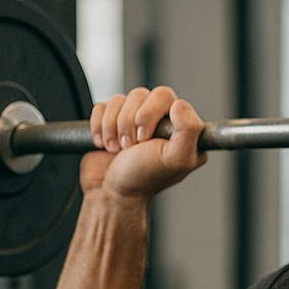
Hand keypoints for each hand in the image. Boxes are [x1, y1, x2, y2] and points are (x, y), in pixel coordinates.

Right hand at [83, 86, 206, 201]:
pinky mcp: (111, 120)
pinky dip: (99, 127)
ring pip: (119, 100)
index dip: (150, 114)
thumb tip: (180, 103)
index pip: (165, 96)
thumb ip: (189, 130)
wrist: (110, 194)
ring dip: (113, 127)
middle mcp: (159, 120)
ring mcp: (134, 119)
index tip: (146, 140)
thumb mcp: (175, 159)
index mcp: (179, 127)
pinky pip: (102, 106)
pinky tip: (105, 145)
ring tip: (117, 149)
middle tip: (130, 146)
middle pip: (139, 94)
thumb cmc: (143, 179)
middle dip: (129, 122)